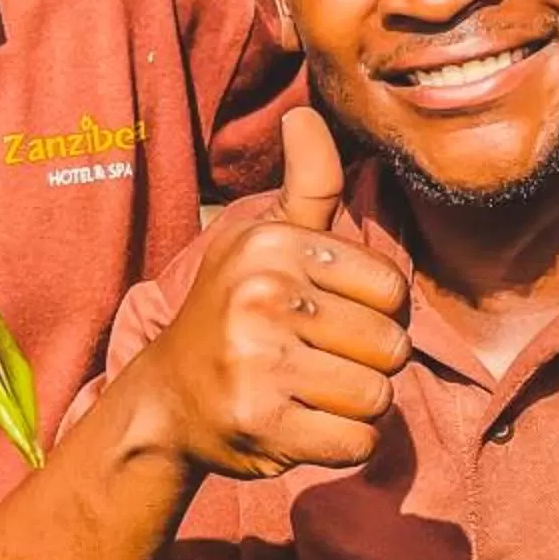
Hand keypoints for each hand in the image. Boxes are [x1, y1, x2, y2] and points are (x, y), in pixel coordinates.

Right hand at [112, 109, 410, 480]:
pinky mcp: (262, 423)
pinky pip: (357, 442)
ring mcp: (258, 362)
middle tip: (311, 364)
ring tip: (306, 393)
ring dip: (352, 406)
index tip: (323, 320)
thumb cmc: (233, 316)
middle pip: (392, 347)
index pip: (393, 290)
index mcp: (272, 247)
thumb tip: (307, 114)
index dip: (373, 314)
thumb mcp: (265, 244)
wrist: (165, 401)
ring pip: (377, 397)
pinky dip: (340, 445)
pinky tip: (300, 426)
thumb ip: (307, 185)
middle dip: (365, 364)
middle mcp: (261, 296)